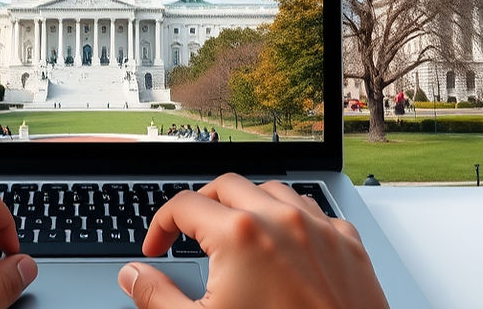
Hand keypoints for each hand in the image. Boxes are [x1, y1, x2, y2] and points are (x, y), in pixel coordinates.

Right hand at [118, 174, 388, 308]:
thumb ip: (157, 297)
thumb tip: (133, 276)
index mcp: (239, 235)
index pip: (184, 205)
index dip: (160, 226)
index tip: (156, 248)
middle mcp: (280, 219)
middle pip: (226, 185)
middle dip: (201, 205)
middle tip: (189, 233)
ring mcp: (319, 229)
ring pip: (272, 190)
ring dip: (247, 204)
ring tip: (235, 233)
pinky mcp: (348, 245)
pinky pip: (314, 211)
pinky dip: (291, 217)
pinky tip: (284, 243)